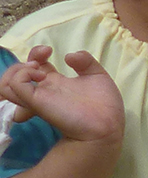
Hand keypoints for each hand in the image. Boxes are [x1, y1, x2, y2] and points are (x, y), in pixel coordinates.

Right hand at [1, 47, 123, 146]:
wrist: (107, 126)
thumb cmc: (104, 106)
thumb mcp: (98, 76)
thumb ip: (85, 61)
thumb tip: (69, 55)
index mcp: (56, 83)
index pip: (33, 66)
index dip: (36, 53)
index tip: (50, 50)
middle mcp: (44, 90)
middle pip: (16, 74)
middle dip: (24, 60)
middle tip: (43, 57)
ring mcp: (39, 96)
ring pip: (6, 83)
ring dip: (17, 70)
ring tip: (38, 69)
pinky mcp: (37, 103)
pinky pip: (15, 86)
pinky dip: (21, 75)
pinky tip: (41, 76)